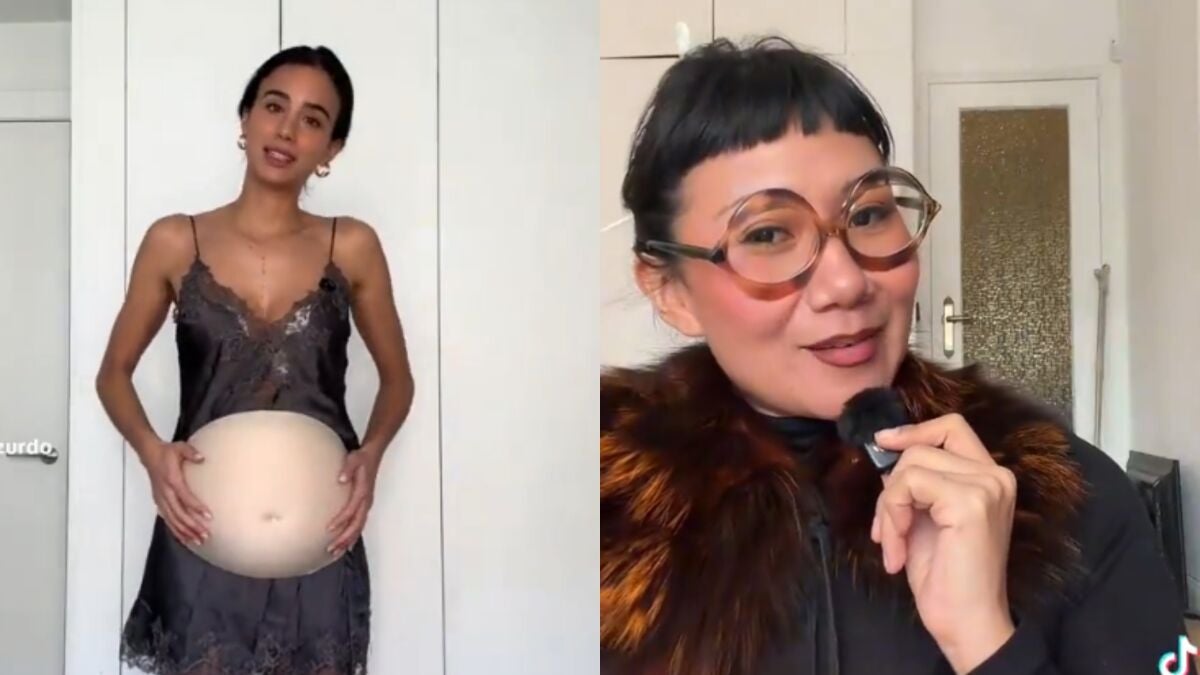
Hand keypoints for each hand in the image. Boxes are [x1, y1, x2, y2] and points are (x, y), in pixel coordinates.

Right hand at [143, 440, 210, 546]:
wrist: (149, 455)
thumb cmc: (167, 452)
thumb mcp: (180, 447)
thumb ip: (191, 452)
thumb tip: (202, 458)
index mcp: (171, 480)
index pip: (185, 497)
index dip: (196, 507)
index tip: (209, 516)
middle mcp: (165, 492)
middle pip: (179, 513)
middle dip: (192, 526)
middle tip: (206, 535)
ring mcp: (161, 499)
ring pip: (172, 520)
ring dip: (185, 531)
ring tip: (198, 540)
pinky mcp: (159, 502)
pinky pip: (167, 519)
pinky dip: (176, 530)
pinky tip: (185, 538)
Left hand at [327, 448, 381, 557]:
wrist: (373, 456)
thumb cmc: (362, 458)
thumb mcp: (354, 459)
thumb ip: (348, 468)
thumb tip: (341, 478)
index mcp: (363, 492)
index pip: (351, 509)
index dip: (341, 520)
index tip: (329, 529)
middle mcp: (366, 501)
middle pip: (356, 524)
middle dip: (344, 538)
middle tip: (331, 548)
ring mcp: (366, 505)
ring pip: (358, 527)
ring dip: (348, 541)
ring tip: (336, 552)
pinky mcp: (364, 506)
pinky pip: (359, 524)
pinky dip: (353, 536)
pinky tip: (346, 545)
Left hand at [870, 414, 1016, 673]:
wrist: (965, 621)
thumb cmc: (945, 576)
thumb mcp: (924, 516)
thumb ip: (916, 484)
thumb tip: (887, 454)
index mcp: (989, 477)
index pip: (951, 427)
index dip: (914, 431)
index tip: (883, 442)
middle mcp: (996, 476)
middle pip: (920, 449)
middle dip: (891, 488)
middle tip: (886, 530)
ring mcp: (986, 487)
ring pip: (910, 466)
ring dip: (888, 508)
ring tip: (893, 544)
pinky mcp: (970, 502)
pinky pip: (907, 485)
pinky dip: (891, 517)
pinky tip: (898, 551)